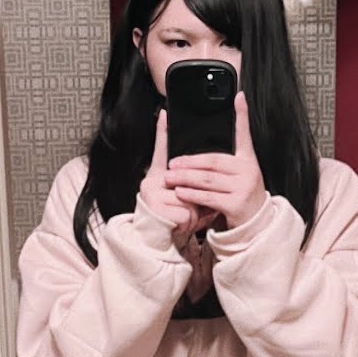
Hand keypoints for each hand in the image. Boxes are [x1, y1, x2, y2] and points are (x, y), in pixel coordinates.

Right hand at [139, 110, 215, 248]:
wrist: (159, 243)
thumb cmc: (175, 220)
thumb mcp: (186, 200)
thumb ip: (193, 185)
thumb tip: (206, 175)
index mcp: (158, 176)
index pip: (161, 150)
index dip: (162, 132)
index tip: (164, 113)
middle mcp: (151, 182)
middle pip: (185, 178)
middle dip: (196, 194)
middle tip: (194, 206)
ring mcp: (151, 194)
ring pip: (186, 196)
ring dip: (193, 210)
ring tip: (185, 218)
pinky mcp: (156, 208)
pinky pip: (185, 210)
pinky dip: (188, 220)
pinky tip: (179, 225)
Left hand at [164, 91, 266, 228]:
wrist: (256, 223)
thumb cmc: (241, 197)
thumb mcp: (238, 176)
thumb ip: (223, 164)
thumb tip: (196, 156)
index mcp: (248, 160)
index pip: (244, 135)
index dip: (242, 115)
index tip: (238, 97)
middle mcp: (248, 171)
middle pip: (213, 161)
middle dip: (190, 162)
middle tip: (172, 163)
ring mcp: (243, 187)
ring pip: (208, 179)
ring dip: (186, 178)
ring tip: (170, 177)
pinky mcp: (236, 204)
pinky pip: (209, 197)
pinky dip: (192, 194)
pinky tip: (181, 192)